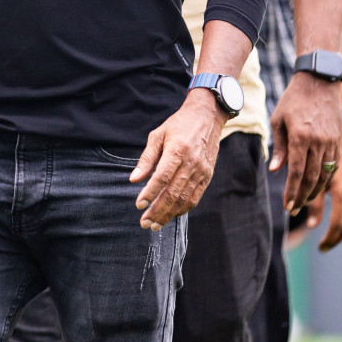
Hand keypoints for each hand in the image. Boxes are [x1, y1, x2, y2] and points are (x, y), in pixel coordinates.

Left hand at [129, 90, 224, 229]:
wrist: (206, 117)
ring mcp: (202, 171)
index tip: (138, 205)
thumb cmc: (178, 125)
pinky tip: (171, 215)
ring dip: (169, 214)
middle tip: (144, 223)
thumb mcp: (158, 135)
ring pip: (185, 199)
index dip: (150, 193)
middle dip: (158, 211)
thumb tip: (134, 180)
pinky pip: (195, 197)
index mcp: (177, 151)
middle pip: (173, 193)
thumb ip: (147, 158)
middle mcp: (191, 163)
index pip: (162, 178)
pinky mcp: (207, 176)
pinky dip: (183, 209)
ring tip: (155, 224)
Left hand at [269, 74, 341, 213]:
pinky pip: (334, 166)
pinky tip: (318, 186)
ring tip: (304, 202)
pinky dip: (326, 179)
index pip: (297, 172)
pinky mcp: (338, 141)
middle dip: (302, 196)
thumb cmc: (293, 100)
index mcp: (301, 136)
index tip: (287, 205)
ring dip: (315, 191)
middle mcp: (318, 141)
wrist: (319, 83)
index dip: (292, 191)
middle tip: (293, 209)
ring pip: (325, 174)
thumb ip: (279, 146)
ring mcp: (331, 142)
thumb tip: (276, 170)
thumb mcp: (279, 120)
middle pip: (312, 178)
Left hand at [307, 129, 341, 250]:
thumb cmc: (320, 144)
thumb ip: (307, 193)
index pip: (333, 221)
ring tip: (331, 240)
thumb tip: (308, 223)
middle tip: (323, 248)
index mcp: (341, 188)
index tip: (318, 247)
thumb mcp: (305, 163)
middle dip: (335, 238)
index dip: (325, 235)